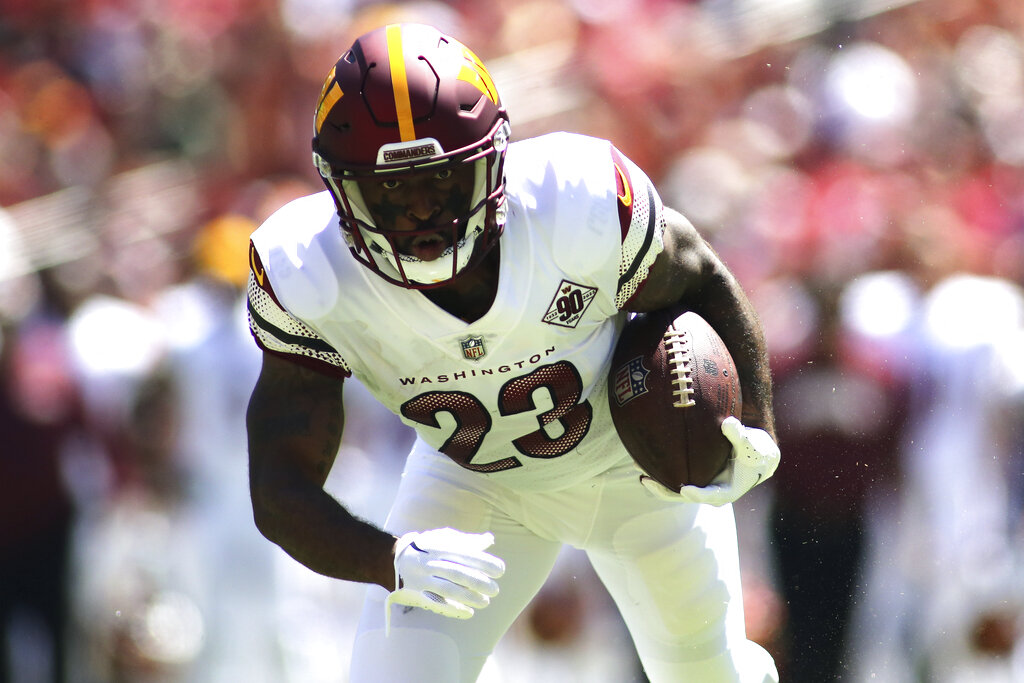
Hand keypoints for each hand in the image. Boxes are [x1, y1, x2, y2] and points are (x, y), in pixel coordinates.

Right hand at [385, 528, 504, 630]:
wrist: (395, 560)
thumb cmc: (427, 548)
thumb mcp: (444, 538)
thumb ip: (467, 541)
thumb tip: (489, 540)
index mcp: (440, 547)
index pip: (464, 554)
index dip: (483, 562)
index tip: (500, 570)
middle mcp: (431, 563)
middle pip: (457, 573)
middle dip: (478, 582)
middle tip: (495, 590)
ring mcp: (424, 580)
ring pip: (447, 590)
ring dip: (468, 598)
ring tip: (486, 602)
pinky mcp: (418, 594)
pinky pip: (436, 603)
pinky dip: (453, 609)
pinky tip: (469, 613)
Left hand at [641, 416, 779, 505]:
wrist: (755, 456)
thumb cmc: (754, 451)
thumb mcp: (751, 443)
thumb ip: (739, 435)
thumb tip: (728, 423)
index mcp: (726, 492)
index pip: (710, 497)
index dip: (698, 495)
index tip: (685, 491)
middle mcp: (710, 493)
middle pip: (683, 496)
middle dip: (663, 489)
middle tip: (646, 480)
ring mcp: (700, 487)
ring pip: (674, 488)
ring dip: (656, 480)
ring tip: (637, 467)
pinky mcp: (694, 478)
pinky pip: (674, 478)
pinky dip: (660, 470)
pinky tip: (644, 458)